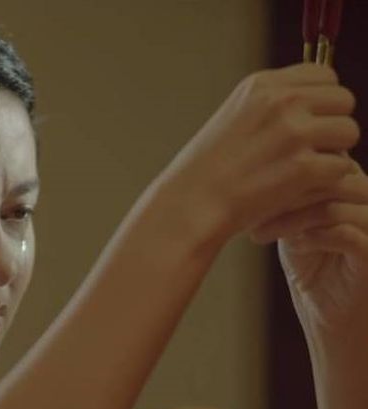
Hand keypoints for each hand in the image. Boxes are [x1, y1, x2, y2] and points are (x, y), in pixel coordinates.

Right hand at [159, 63, 359, 245]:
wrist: (191, 204)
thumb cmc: (207, 170)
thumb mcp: (234, 118)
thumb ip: (272, 105)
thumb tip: (315, 103)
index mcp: (261, 85)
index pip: (325, 74)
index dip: (323, 100)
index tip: (309, 121)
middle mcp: (281, 101)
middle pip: (343, 100)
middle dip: (332, 124)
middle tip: (309, 150)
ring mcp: (293, 133)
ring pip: (348, 132)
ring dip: (334, 152)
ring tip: (305, 169)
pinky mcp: (303, 167)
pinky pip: (342, 167)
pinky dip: (327, 181)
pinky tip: (302, 188)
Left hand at [250, 159, 367, 343]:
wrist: (333, 319)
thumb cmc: (311, 268)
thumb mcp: (291, 225)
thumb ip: (284, 196)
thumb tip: (247, 168)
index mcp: (351, 185)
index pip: (323, 158)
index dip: (284, 168)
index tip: (244, 186)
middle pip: (329, 176)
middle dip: (284, 191)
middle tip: (248, 209)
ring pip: (334, 203)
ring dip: (291, 217)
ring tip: (260, 232)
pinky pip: (347, 233)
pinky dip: (313, 236)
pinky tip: (291, 246)